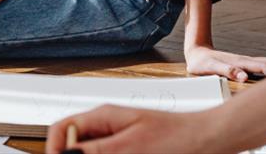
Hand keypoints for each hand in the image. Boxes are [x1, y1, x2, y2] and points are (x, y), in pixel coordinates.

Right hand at [47, 106, 222, 153]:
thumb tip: (64, 153)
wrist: (211, 141)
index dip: (54, 149)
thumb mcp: (131, 147)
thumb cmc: (179, 138)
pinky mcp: (130, 150)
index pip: (61, 129)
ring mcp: (118, 138)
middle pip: (74, 144)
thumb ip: (95, 150)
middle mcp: (106, 126)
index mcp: (102, 116)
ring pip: (92, 151)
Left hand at [185, 44, 265, 81]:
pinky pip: (262, 67)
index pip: (265, 67)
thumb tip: (244, 77)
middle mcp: (246, 61)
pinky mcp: (244, 65)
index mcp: (241, 62)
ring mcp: (245, 62)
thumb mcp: (210, 67)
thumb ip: (227, 70)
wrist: (196, 53)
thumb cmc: (201, 62)